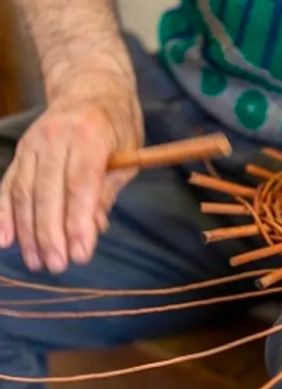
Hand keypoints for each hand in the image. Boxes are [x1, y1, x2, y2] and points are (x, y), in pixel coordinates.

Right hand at [0, 72, 142, 272]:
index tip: (80, 254)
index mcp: (89, 136)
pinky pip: (8, 185)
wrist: (91, 88)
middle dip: (51, 234)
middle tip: (57, 266)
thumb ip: (107, 191)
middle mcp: (55, 138)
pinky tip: (3, 239)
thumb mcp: (127, 156)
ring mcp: (32, 144)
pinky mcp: (20, 152)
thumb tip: (93, 229)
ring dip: (28, 231)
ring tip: (37, 262)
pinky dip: (3, 214)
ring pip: (24, 192)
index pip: (80, 185)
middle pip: (48, 192)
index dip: (78, 222)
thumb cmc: (117, 126)